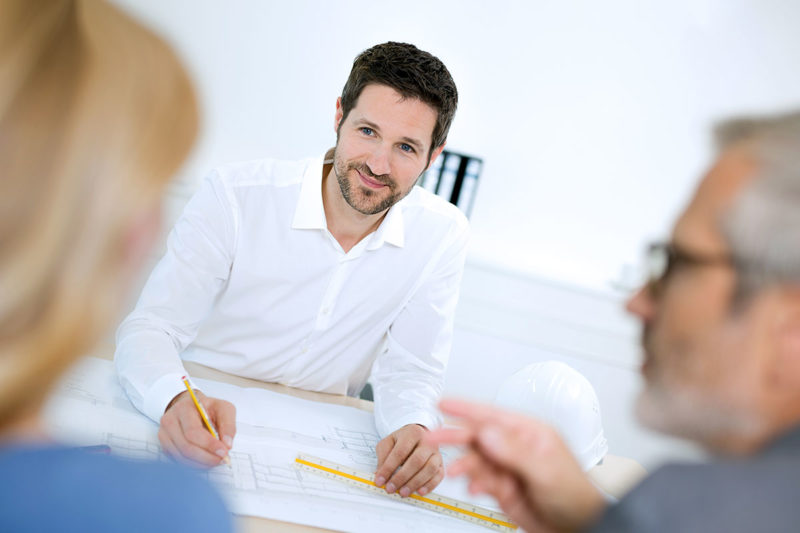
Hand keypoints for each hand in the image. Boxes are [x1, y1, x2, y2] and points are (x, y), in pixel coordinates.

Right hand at [158, 389, 235, 466]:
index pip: (193, 431)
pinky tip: (204, 461)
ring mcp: (164, 434)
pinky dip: (193, 464)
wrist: (191, 407)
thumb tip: (227, 445)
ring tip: (215, 460)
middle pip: (186, 447)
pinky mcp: (164, 445)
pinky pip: (177, 460)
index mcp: (184, 408)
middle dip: (206, 457)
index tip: (223, 452)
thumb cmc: (207, 408)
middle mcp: (170, 421)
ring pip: (181, 456)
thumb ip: (228, 425)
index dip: (209, 444)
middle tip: (221, 460)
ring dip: (200, 463)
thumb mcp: (223, 409)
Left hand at [374, 424, 443, 497]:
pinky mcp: (441, 463)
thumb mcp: (388, 442)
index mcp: (412, 433)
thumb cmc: (402, 440)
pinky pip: (439, 475)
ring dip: (415, 483)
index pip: (400, 452)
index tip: (380, 480)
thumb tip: (380, 475)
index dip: (389, 468)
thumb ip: (383, 457)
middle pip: (416, 461)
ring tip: (403, 492)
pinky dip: (430, 485)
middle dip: (402, 477)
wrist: (417, 435)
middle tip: (390, 488)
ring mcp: (436, 452)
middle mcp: (427, 441)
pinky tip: (419, 491)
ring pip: (429, 469)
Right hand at [426, 399, 605, 532]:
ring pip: (476, 459)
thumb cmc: (575, 496)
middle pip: (479, 435)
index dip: (466, 408)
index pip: (493, 415)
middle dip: (454, 435)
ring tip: (456, 472)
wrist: (578, 527)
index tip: (444, 403)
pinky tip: (474, 488)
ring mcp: (508, 467)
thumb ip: (514, 451)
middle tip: (432, 437)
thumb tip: (489, 433)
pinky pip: (479, 479)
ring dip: (464, 465)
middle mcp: (516, 447)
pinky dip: (473, 483)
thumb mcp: (545, 470)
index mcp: (530, 433)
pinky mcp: (502, 487)